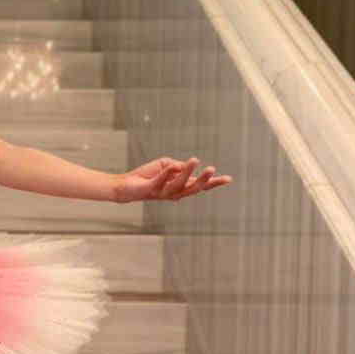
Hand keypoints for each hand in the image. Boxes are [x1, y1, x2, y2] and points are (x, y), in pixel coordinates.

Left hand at [114, 156, 232, 203]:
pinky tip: (172, 166)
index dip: (214, 183)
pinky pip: (160, 181)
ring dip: (187, 173)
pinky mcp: (151, 190)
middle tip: (213, 170)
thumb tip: (186, 166)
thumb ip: (178, 165)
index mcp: (180, 187)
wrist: (126, 185)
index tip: (228, 179)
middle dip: (203, 180)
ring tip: (195, 160)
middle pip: (192, 189)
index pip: (200, 185)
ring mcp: (163, 193)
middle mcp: (174, 193)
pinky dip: (166, 174)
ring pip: (178, 185)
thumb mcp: (166, 165)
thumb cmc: (147, 175)